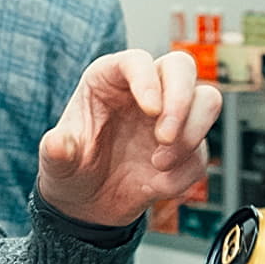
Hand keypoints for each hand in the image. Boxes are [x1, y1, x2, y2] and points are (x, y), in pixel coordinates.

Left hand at [37, 50, 218, 226]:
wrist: (89, 202)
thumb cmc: (72, 166)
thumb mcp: (57, 161)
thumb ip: (57, 151)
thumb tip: (58, 145)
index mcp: (110, 79)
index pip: (137, 61)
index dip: (148, 80)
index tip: (150, 110)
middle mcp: (146, 90)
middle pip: (182, 67)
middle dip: (181, 102)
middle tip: (163, 138)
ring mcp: (170, 117)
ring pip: (207, 101)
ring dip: (192, 134)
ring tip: (159, 164)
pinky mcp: (186, 146)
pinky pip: (201, 154)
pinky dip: (183, 174)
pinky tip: (155, 186)